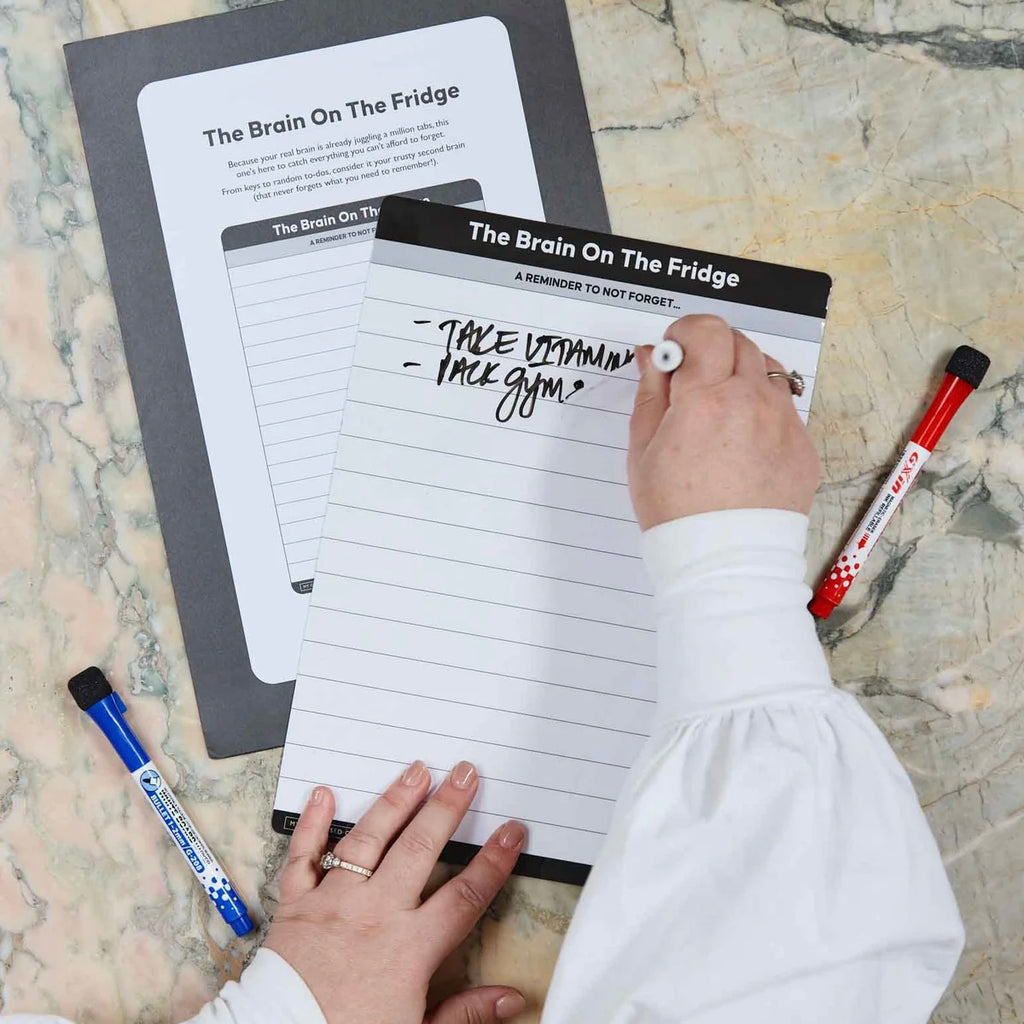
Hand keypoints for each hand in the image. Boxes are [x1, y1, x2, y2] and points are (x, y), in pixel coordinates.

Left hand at [265, 760, 527, 1023]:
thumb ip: (466, 1011)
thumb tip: (512, 1000)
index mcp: (410, 948)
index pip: (465, 895)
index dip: (494, 861)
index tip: (512, 830)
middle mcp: (375, 914)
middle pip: (420, 848)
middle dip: (447, 807)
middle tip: (464, 773)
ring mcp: (334, 903)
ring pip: (368, 839)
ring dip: (394, 801)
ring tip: (416, 770)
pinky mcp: (296, 905)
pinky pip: (303, 856)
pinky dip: (311, 824)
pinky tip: (323, 794)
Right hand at [628, 314, 819, 529]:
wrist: (723, 562)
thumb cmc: (675, 513)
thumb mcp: (643, 451)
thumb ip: (650, 393)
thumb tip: (653, 356)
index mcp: (705, 399)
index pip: (705, 330)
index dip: (685, 333)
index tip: (673, 353)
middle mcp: (751, 402)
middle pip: (738, 342)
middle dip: (711, 351)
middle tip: (691, 384)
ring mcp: (783, 423)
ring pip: (766, 370)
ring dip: (740, 376)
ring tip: (719, 413)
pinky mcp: (803, 446)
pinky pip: (784, 409)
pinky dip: (762, 411)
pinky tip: (741, 444)